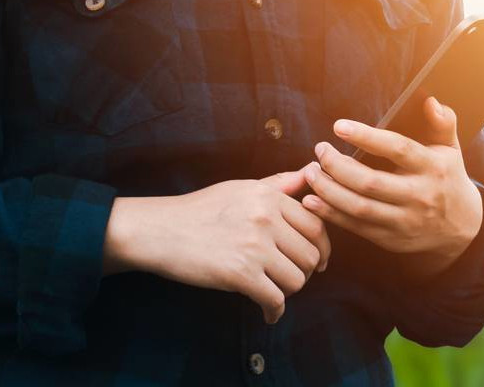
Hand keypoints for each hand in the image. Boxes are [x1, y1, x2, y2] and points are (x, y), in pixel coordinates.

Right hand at [102, 171, 330, 324]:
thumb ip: (279, 184)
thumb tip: (312, 171)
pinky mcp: (240, 273)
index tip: (317, 260)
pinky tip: (266, 312)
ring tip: (273, 290)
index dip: (321, 246)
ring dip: (288, 291)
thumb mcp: (241, 188)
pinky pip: (275, 300)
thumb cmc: (201, 209)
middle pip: (311, 254)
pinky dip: (274, 311)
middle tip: (290, 278)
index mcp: (268, 195)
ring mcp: (254, 245)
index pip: (315, 224)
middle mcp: (265, 217)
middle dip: (305, 272)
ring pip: (297, 280)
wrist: (162, 230)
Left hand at [300, 96, 482, 277]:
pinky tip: (311, 201)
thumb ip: (442, 122)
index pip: (397, 149)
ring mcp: (405, 221)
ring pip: (360, 208)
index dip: (366, 137)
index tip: (338, 126)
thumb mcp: (450, 148)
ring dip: (329, 191)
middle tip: (319, 150)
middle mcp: (419, 196)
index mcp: (432, 168)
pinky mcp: (392, 239)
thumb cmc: (448, 177)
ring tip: (309, 172)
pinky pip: (357, 228)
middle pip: (371, 183)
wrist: (463, 228)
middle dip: (337, 166)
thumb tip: (430, 101)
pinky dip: (331, 215)